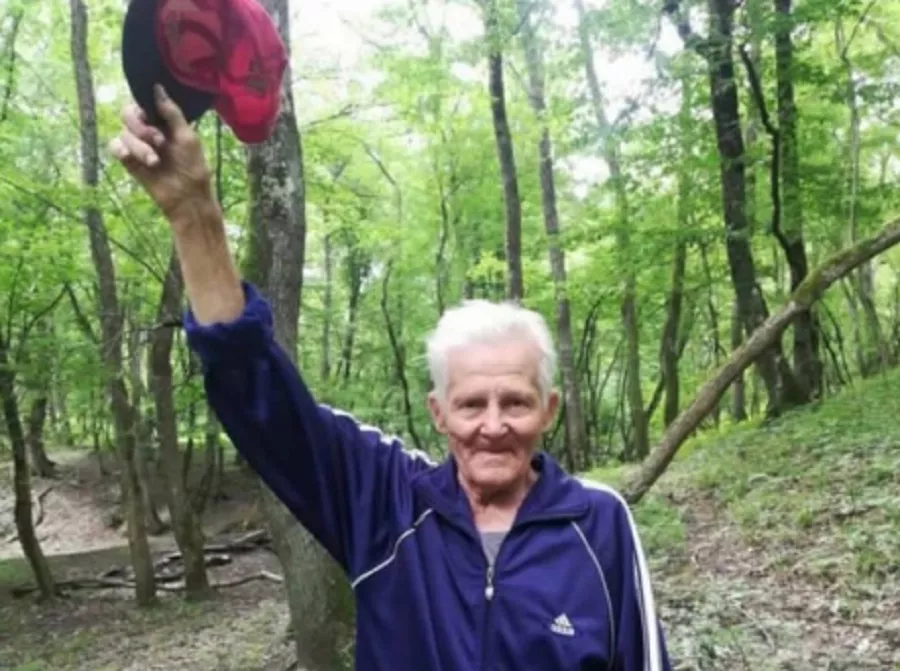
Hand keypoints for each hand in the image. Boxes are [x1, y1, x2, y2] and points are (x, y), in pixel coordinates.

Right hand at [109, 84, 212, 221]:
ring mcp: (138, 146)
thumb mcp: (186, 136)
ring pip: (124, 133)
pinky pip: (114, 147)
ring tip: (155, 162)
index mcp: (163, 123)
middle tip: (159, 142)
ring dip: (139, 146)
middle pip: (128, 114)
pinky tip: (129, 156)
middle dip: (142, 127)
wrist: (187, 198)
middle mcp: (148, 131)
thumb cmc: (193, 168)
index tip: (153, 117)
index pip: (143, 104)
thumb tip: (157, 87)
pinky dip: (120, 149)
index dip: (144, 108)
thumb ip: (171, 112)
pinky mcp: (129, 161)